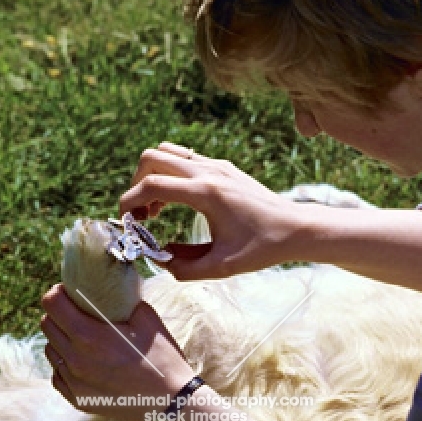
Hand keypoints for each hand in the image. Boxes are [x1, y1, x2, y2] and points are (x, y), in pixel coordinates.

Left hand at [40, 284, 194, 420]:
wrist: (172, 404)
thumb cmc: (163, 359)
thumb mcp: (147, 319)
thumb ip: (124, 299)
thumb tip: (114, 287)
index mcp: (89, 336)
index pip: (51, 304)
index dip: (58, 293)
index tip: (69, 293)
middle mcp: (75, 359)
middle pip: (46, 325)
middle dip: (58, 314)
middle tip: (77, 313)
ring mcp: (75, 382)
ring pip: (50, 350)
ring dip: (61, 339)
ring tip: (83, 339)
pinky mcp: (78, 399)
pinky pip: (58, 374)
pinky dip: (65, 364)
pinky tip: (85, 361)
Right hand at [119, 142, 303, 279]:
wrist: (295, 228)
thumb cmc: (263, 248)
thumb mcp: (222, 267)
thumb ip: (184, 268)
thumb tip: (160, 260)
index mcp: (206, 193)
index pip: (152, 184)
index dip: (130, 202)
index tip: (126, 221)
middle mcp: (208, 171)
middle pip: (152, 158)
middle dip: (136, 184)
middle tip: (141, 215)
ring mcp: (216, 165)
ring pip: (167, 152)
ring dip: (152, 176)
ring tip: (157, 208)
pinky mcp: (222, 167)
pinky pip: (184, 159)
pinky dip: (170, 175)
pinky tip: (177, 202)